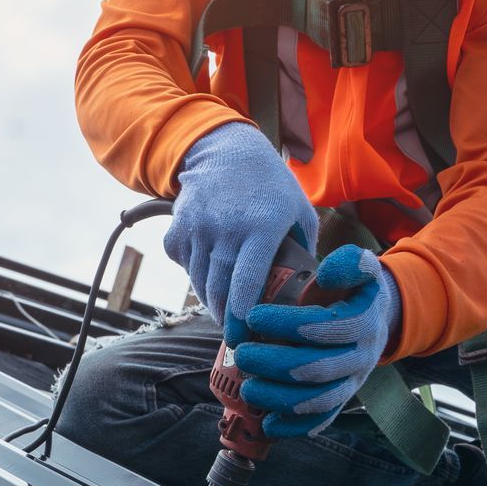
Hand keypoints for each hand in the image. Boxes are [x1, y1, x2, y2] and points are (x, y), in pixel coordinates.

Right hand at [163, 123, 318, 339]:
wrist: (226, 151)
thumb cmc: (271, 185)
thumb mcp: (300, 211)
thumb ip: (306, 251)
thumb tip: (309, 291)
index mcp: (262, 226)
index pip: (246, 281)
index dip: (242, 314)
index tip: (244, 334)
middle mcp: (226, 228)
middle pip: (220, 289)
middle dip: (227, 317)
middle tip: (237, 333)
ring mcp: (197, 228)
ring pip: (199, 282)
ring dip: (212, 301)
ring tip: (225, 310)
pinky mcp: (177, 229)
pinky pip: (184, 265)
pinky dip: (195, 275)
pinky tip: (210, 272)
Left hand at [235, 245, 399, 437]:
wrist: (377, 318)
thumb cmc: (355, 290)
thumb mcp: (360, 267)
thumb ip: (349, 262)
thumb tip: (328, 272)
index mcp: (363, 322)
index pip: (325, 327)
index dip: (288, 324)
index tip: (254, 316)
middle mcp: (361, 357)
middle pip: (317, 368)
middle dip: (275, 364)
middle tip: (244, 354)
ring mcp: (352, 383)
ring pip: (318, 400)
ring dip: (280, 398)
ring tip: (248, 388)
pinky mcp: (342, 400)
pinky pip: (322, 420)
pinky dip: (295, 427)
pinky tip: (268, 425)